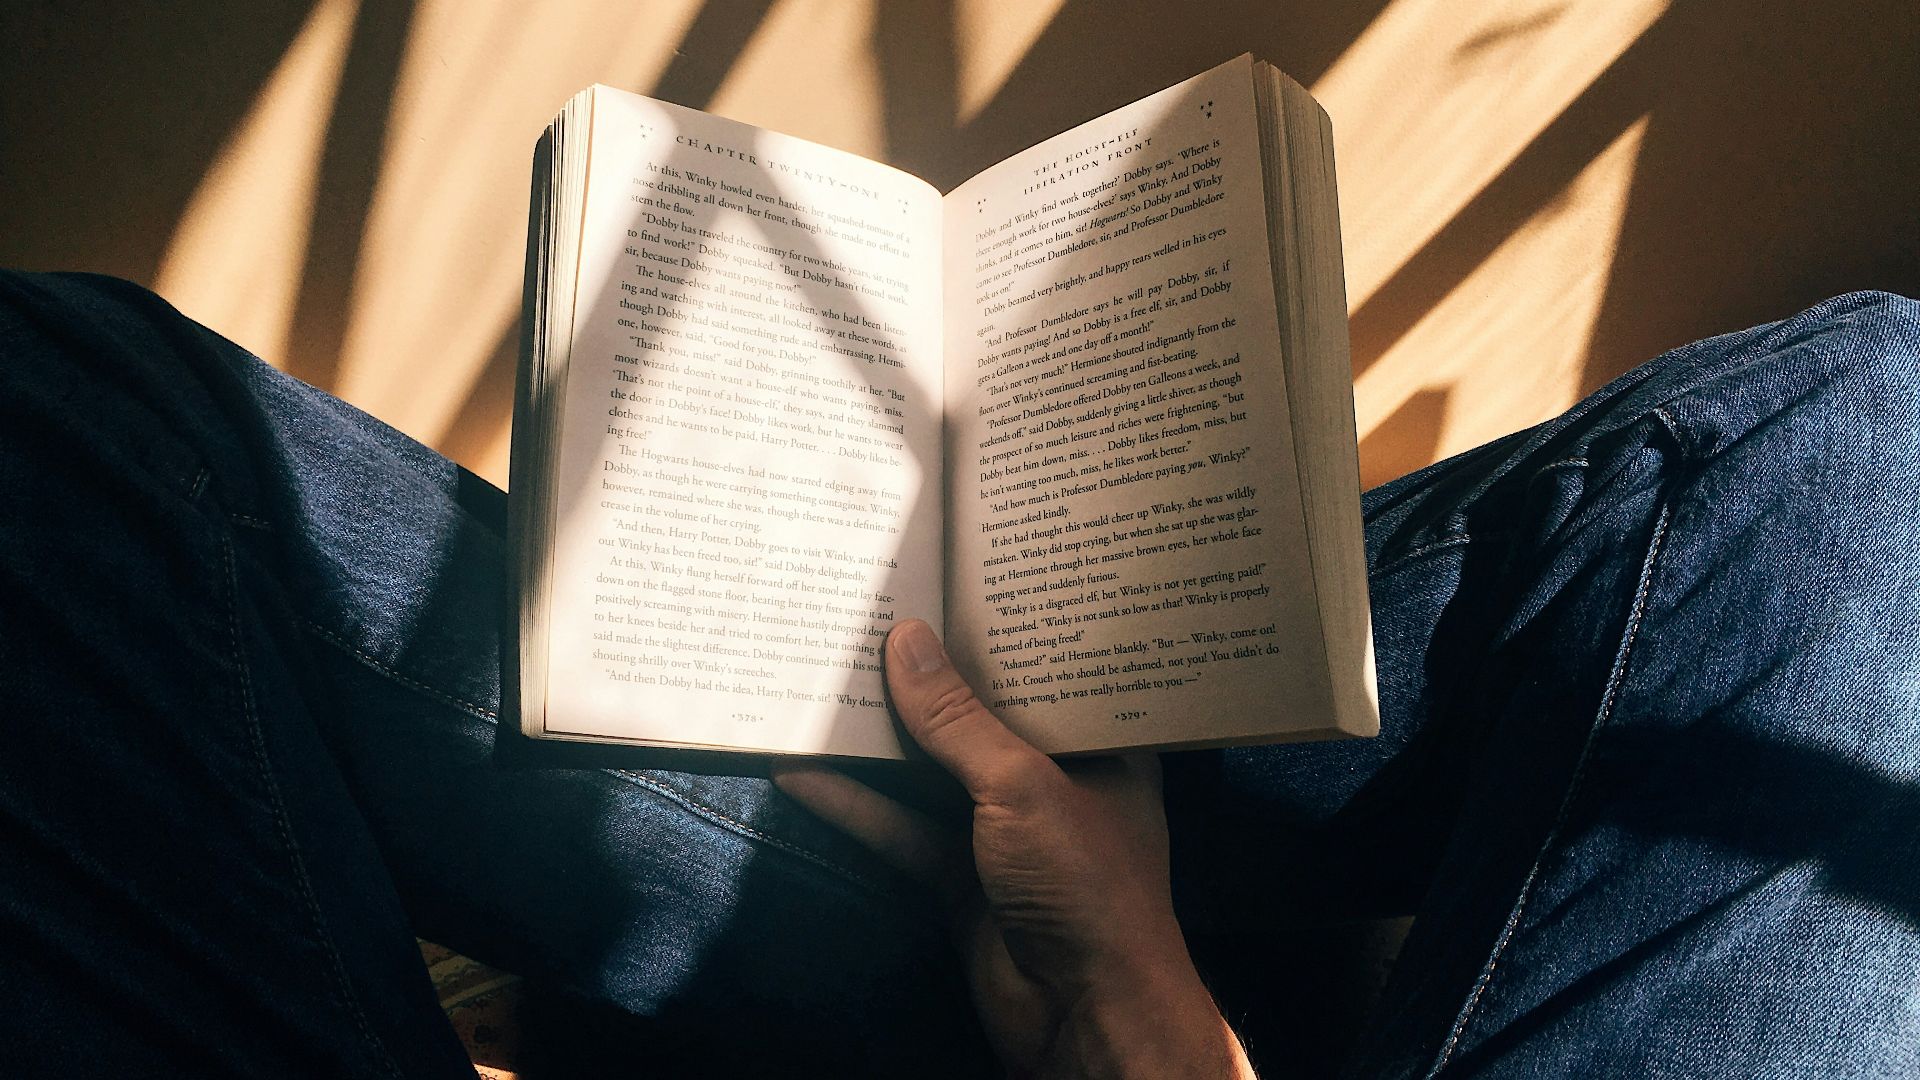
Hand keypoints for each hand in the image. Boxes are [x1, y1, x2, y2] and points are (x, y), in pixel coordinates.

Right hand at [772, 620, 1254, 1078]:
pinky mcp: (959, 876)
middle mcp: (1056, 778)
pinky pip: (900, 827)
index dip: (1004, 628)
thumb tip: (904, 641)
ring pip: (931, 770)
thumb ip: (958, 720)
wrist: (1085, 1017)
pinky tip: (801, 769)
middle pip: (980, 716)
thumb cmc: (1088, 886)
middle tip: (871, 610)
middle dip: (926, 677)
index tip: (950, 576)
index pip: (1049, 670)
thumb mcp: (1023, 785)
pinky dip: (854, 803)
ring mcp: (1003, 830)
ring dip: (879, 737)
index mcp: (1101, 744)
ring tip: (821, 676)